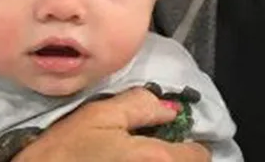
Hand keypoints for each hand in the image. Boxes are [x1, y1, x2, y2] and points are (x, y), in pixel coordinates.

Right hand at [14, 87, 210, 161]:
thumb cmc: (65, 150)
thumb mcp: (101, 115)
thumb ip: (141, 106)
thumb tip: (171, 108)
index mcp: (156, 160)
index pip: (199, 156)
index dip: (190, 143)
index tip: (175, 137)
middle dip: (175, 156)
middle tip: (153, 145)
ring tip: (132, 156)